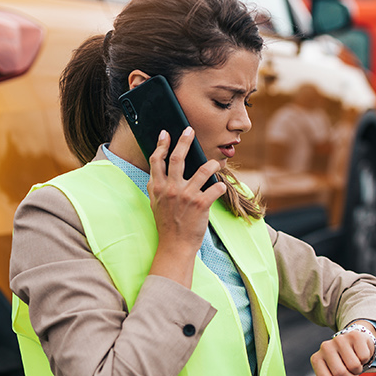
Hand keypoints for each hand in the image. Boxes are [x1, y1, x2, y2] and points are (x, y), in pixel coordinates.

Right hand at [147, 128, 226, 286]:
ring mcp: (186, 196)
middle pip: (177, 159)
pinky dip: (219, 185)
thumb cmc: (166, 223)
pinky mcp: (200, 205)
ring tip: (215, 162)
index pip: (157, 161)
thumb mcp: (155, 203)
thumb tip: (155, 172)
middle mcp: (171, 189)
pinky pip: (214, 189)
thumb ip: (155, 186)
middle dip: (184, 142)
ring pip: (201, 171)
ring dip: (210, 164)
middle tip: (189, 130)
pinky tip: (220, 185)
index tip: (166, 133)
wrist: (175, 245)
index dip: (162, 145)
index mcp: (158, 187)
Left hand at [310, 322, 375, 375]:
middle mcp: (325, 347)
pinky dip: (365, 361)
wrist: (354, 343)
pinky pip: (364, 357)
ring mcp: (339, 339)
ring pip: (354, 366)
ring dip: (358, 372)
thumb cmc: (342, 363)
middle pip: (340, 374)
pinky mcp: (354, 336)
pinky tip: (360, 356)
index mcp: (317, 359)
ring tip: (355, 366)